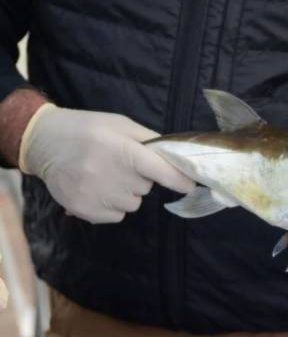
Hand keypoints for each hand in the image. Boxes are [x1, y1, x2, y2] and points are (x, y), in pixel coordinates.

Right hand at [19, 104, 194, 223]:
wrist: (43, 142)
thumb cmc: (88, 129)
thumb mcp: (120, 124)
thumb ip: (149, 141)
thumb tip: (177, 156)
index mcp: (122, 150)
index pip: (161, 171)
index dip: (179, 180)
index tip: (191, 185)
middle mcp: (110, 175)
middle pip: (146, 188)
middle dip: (140, 178)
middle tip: (120, 163)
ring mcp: (96, 195)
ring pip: (133, 204)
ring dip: (126, 193)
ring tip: (105, 175)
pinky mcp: (84, 210)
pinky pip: (116, 215)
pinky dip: (112, 205)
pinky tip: (97, 188)